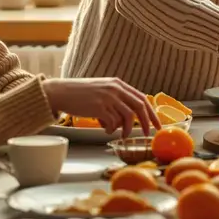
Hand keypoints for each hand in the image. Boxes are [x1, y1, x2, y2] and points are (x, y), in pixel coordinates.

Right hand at [42, 78, 159, 137]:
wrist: (61, 92)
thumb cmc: (80, 94)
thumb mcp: (102, 91)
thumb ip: (115, 101)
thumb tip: (123, 121)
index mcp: (118, 84)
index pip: (142, 98)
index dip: (151, 112)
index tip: (157, 124)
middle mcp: (115, 89)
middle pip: (139, 106)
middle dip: (146, 122)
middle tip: (148, 134)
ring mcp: (107, 97)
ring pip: (127, 116)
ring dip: (126, 129)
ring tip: (121, 135)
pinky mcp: (99, 107)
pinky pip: (113, 122)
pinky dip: (111, 129)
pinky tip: (105, 130)